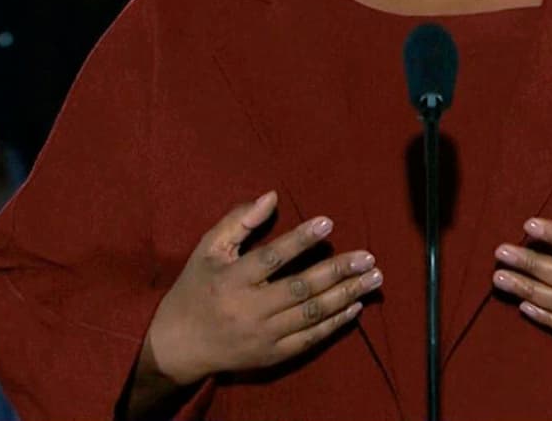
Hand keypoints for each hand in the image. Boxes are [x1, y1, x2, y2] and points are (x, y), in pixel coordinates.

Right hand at [145, 192, 382, 385]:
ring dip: (346, 295)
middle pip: (300, 288)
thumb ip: (238, 221)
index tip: (328, 222)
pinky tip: (355, 306)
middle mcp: (249, 309)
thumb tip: (272, 196)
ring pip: (311, 314)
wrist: (178, 345)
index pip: (271, 257)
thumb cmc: (196, 288)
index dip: (300, 239)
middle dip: (338, 271)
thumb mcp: (208, 250)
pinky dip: (335, 323)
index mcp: (231, 279)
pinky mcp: (271, 355)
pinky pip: (309, 339)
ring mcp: (262, 335)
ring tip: (373, 278)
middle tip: (368, 257)